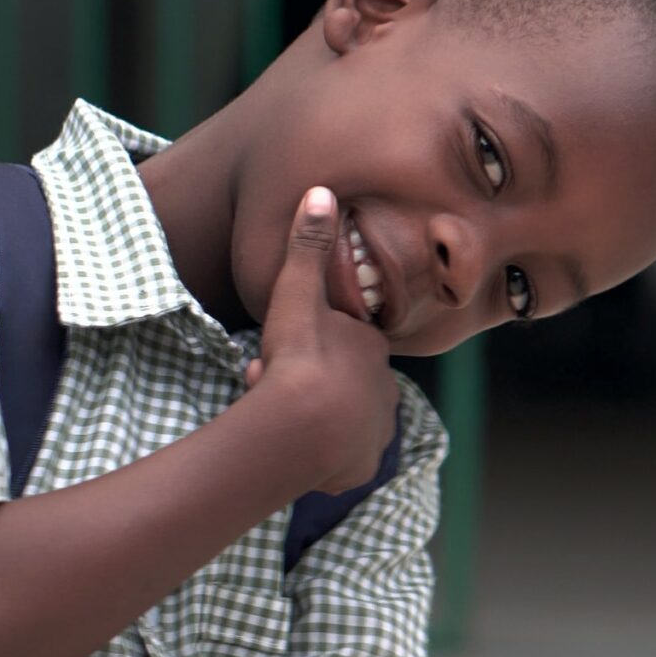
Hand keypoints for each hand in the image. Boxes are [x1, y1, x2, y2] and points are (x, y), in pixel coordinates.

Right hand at [245, 186, 396, 494]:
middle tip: (271, 387)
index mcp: (371, 348)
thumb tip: (321, 190)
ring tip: (277, 419)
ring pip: (341, 420)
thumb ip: (307, 246)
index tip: (280, 354)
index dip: (307, 347)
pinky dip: (322, 457)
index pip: (340, 342)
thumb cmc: (297, 358)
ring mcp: (375, 431)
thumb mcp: (296, 294)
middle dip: (307, 384)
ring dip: (314, 418)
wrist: (299, 429)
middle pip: (339, 382)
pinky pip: (341, 458)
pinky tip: (297, 451)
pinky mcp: (362, 466)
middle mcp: (384, 389)